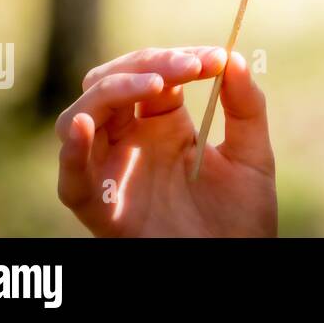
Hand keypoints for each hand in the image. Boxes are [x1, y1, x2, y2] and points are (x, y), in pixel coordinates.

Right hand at [55, 46, 276, 236]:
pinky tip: (84, 125)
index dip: (180, 58)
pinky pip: (71, 182)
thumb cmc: (242, 216)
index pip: (155, 72)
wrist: (236, 265)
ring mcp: (114, 172)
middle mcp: (131, 143)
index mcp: (165, 124)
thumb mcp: (252, 154)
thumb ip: (246, 107)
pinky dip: (71, 151)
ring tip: (155, 84)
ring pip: (81, 117)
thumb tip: (235, 57)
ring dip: (113, 91)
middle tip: (190, 65)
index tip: (217, 57)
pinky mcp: (104, 210)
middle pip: (110, 84)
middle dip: (147, 64)